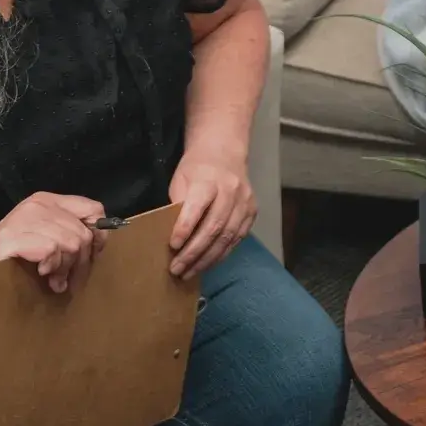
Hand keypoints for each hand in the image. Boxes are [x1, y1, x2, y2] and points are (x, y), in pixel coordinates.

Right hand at [0, 192, 106, 293]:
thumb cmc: (11, 258)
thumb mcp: (44, 238)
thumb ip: (68, 234)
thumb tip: (99, 244)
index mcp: (47, 200)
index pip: (93, 208)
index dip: (99, 234)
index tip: (93, 254)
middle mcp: (38, 204)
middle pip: (84, 232)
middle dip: (82, 262)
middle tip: (69, 279)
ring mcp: (25, 218)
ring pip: (72, 243)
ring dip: (66, 269)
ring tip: (55, 281)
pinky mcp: (14, 236)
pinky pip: (52, 251)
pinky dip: (51, 268)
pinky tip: (41, 273)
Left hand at [168, 145, 255, 277]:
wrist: (225, 152)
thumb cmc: (197, 168)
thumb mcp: (181, 180)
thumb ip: (179, 205)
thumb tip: (174, 238)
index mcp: (209, 180)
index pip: (197, 207)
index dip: (185, 228)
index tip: (173, 246)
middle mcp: (231, 191)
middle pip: (214, 227)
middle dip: (194, 252)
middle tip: (177, 269)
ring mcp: (245, 202)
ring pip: (228, 237)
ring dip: (207, 259)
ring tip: (189, 273)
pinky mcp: (252, 211)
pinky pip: (237, 238)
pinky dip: (222, 253)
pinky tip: (208, 263)